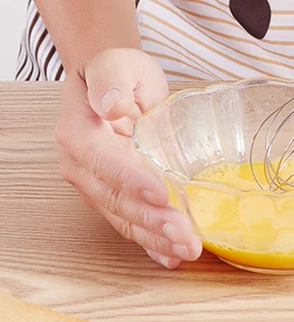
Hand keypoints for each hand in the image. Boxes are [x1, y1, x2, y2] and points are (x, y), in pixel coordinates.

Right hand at [55, 48, 201, 268]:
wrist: (115, 81)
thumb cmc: (117, 70)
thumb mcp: (115, 65)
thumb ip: (111, 83)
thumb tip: (111, 106)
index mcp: (79, 135)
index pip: (104, 163)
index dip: (131, 180)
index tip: (161, 193)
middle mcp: (83, 166)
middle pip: (116, 199)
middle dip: (152, 220)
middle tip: (185, 235)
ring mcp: (99, 184)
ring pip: (125, 217)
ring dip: (156, 237)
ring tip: (187, 250)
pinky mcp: (117, 193)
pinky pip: (132, 221)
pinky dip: (151, 241)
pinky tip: (171, 256)